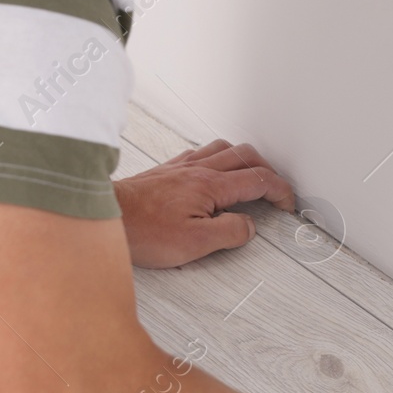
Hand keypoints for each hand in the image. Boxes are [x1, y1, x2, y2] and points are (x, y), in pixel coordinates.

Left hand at [114, 140, 295, 268]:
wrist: (106, 216)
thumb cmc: (143, 230)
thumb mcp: (196, 243)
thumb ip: (230, 232)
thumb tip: (248, 226)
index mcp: (211, 185)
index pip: (258, 180)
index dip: (280, 191)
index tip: (287, 203)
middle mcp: (197, 170)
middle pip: (245, 156)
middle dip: (268, 170)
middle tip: (274, 189)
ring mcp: (181, 167)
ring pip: (223, 149)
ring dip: (244, 160)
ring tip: (250, 175)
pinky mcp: (166, 170)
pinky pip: (200, 152)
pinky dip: (217, 157)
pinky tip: (212, 170)